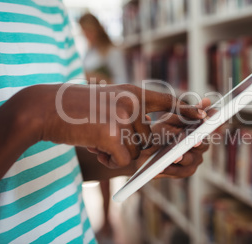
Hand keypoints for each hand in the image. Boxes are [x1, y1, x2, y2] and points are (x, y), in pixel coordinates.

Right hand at [25, 84, 205, 168]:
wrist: (45, 108)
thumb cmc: (77, 109)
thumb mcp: (109, 103)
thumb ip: (131, 115)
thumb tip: (150, 139)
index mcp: (132, 92)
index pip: (167, 101)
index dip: (187, 109)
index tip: (205, 114)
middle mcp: (132, 102)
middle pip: (151, 135)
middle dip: (139, 143)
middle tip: (121, 138)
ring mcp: (123, 116)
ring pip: (137, 149)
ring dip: (118, 151)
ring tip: (96, 138)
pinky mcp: (112, 133)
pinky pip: (123, 159)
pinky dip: (109, 159)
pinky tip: (93, 146)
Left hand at [135, 98, 210, 178]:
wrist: (144, 149)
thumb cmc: (161, 130)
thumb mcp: (172, 118)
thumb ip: (188, 111)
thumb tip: (207, 100)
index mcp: (200, 131)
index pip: (210, 126)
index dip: (212, 124)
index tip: (207, 122)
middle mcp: (201, 146)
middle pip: (203, 145)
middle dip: (197, 143)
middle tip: (194, 142)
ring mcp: (194, 160)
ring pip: (191, 159)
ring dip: (183, 158)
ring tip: (175, 156)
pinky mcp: (185, 171)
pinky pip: (180, 172)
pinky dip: (171, 169)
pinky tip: (162, 167)